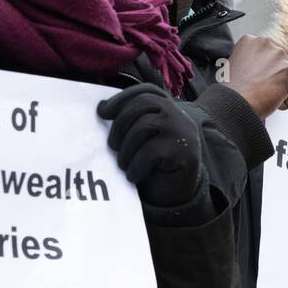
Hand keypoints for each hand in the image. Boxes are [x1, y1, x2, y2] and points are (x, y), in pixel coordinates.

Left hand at [97, 84, 203, 207]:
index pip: (147, 92)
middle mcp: (179, 116)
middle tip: (112, 145)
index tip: (103, 111)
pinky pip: (150, 151)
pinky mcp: (184, 151)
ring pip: (144, 126)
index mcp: (170, 109)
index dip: (123, 98)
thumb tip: (102, 107)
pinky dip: (136, 166)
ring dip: (126, 148)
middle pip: (143, 104)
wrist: (179, 195)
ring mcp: (183, 131)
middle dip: (120, 124)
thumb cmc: (155, 166)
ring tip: (123, 164)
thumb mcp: (144, 139)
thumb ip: (132, 121)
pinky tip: (133, 176)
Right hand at [223, 35, 287, 117]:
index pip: (277, 53)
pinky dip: (286, 102)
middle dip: (285, 78)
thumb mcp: (239, 66)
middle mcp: (266, 43)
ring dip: (285, 91)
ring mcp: (279, 55)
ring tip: (267, 96)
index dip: (273, 71)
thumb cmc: (233, 92)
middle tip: (269, 90)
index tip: (263, 81)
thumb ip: (258, 61)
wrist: (232, 103)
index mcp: (252, 41)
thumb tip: (272, 69)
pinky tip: (269, 101)